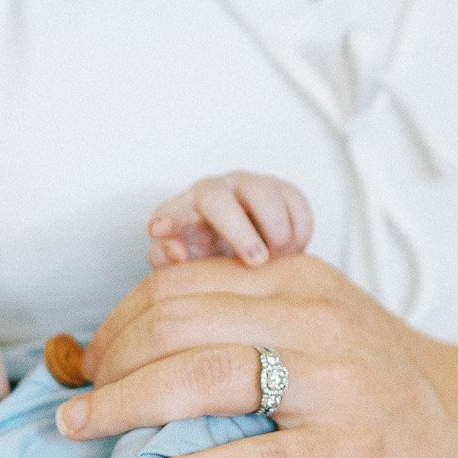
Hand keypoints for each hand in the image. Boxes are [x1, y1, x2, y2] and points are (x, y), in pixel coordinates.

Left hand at [64, 253, 457, 457]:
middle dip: (108, 365)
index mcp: (299, 280)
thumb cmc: (386, 381)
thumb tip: (147, 309)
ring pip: (203, 377)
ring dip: (124, 407)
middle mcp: (315, 318)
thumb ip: (249, 305)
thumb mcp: (322, 317)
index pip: (178, 283)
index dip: (117, 323)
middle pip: (177, 322)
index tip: (91, 365)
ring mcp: (336, 382)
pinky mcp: (352, 449)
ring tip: (83, 437)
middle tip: (75, 410)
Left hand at [151, 172, 315, 267]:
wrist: (252, 257)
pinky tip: (292, 251)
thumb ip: (172, 265)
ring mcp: (250, 186)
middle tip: (258, 261)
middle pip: (220, 200)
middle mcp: (214, 192)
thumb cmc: (212, 262)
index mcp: (185, 212)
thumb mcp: (190, 271)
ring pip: (265, 195)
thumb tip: (174, 250)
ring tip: (277, 259)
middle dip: (241, 232)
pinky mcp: (283, 190)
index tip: (160, 231)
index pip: (171, 212)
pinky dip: (298, 231)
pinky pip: (296, 203)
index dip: (168, 219)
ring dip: (276, 232)